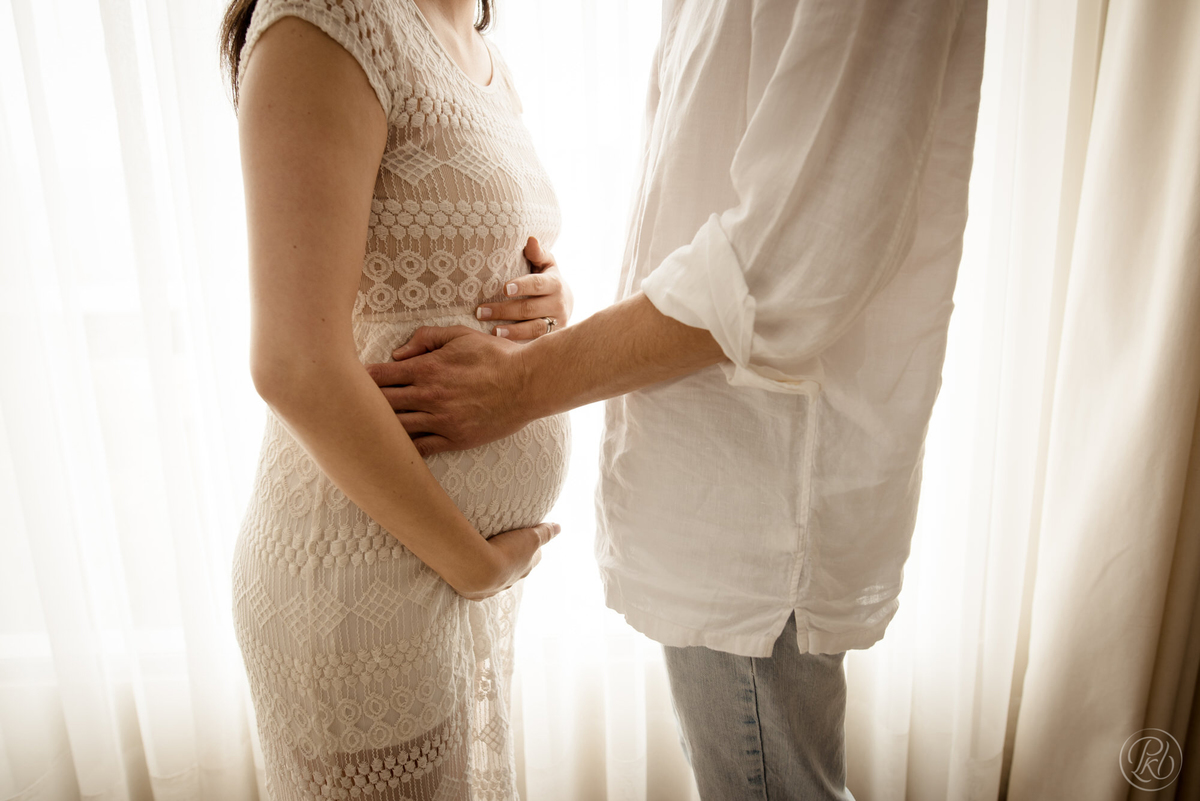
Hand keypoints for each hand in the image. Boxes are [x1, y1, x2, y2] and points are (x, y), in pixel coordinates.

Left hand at [364, 325, 533, 455]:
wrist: (528, 383)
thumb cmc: (495, 355)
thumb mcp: (460, 335)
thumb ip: (425, 338)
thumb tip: (397, 353)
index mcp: (426, 369)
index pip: (378, 376)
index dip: (359, 379)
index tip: (348, 381)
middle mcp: (429, 397)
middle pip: (381, 404)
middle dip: (361, 405)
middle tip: (347, 407)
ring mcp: (441, 421)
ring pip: (396, 429)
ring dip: (378, 429)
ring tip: (363, 431)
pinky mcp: (455, 439)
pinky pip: (421, 449)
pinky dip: (404, 449)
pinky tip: (393, 448)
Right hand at [459, 521, 560, 599]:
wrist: (478, 568)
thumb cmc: (506, 551)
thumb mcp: (530, 537)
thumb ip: (545, 532)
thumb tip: (559, 527)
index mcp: (525, 568)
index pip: (534, 558)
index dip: (533, 549)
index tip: (530, 540)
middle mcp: (510, 582)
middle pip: (515, 571)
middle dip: (513, 561)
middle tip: (505, 547)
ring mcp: (492, 590)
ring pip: (495, 581)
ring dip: (492, 572)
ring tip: (484, 560)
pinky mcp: (473, 594)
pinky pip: (476, 589)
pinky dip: (475, 582)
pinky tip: (471, 574)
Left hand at [475, 237, 571, 339]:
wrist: (566, 303)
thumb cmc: (547, 279)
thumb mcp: (546, 264)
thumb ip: (537, 253)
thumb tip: (530, 239)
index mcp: (555, 283)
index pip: (537, 284)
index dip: (522, 286)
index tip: (504, 288)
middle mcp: (558, 304)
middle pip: (529, 308)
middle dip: (504, 310)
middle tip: (480, 311)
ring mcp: (556, 323)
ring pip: (534, 329)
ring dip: (512, 331)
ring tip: (492, 332)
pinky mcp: (551, 338)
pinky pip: (534, 342)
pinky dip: (518, 343)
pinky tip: (502, 345)